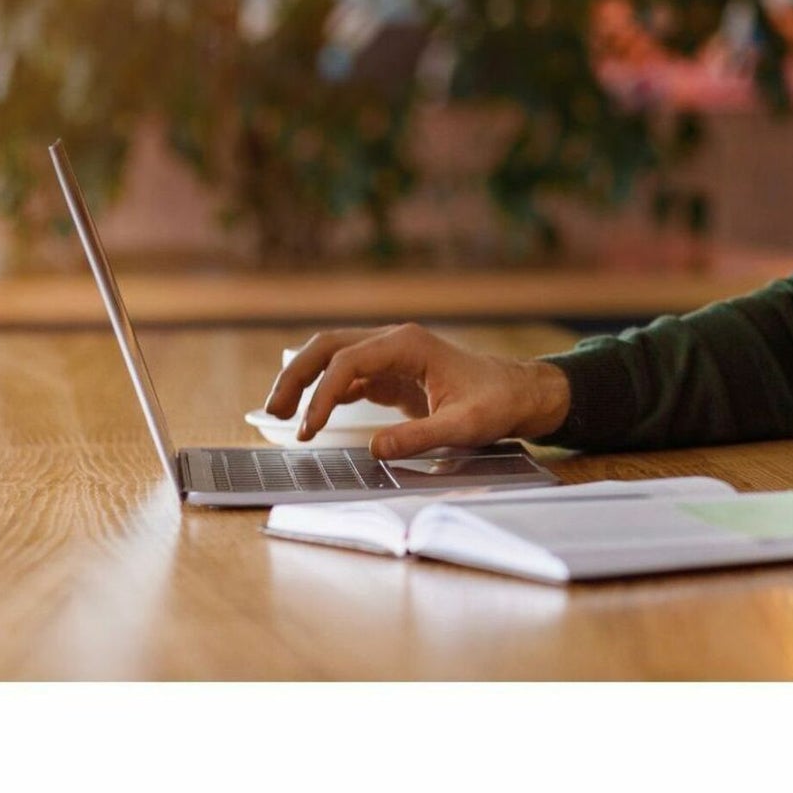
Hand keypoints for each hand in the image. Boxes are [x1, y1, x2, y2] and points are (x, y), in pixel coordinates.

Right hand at [263, 325, 572, 459]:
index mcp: (408, 345)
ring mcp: (390, 356)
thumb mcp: (463, 426)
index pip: (348, 361)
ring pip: (333, 358)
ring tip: (281, 416)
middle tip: (273, 412)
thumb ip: (419, 438)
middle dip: (296, 375)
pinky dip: (325, 394)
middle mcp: (394, 342)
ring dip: (305, 381)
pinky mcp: (391, 374)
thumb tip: (374, 450)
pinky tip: (313, 419)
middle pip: (329, 347)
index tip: (309, 430)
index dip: (322, 395)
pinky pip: (348, 377)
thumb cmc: (496, 403)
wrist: (518, 393)